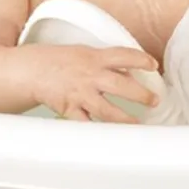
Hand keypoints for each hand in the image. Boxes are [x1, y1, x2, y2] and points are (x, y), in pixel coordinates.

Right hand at [30, 44, 159, 122]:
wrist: (34, 70)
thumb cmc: (60, 60)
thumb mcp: (85, 53)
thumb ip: (106, 63)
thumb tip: (129, 74)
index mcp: (95, 58)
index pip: (124, 56)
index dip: (141, 59)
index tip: (153, 65)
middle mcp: (90, 75)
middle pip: (121, 85)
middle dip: (141, 94)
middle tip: (154, 100)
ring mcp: (81, 94)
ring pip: (107, 110)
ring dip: (125, 118)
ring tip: (137, 123)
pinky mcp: (71, 109)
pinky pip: (87, 123)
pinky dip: (97, 130)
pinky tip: (110, 136)